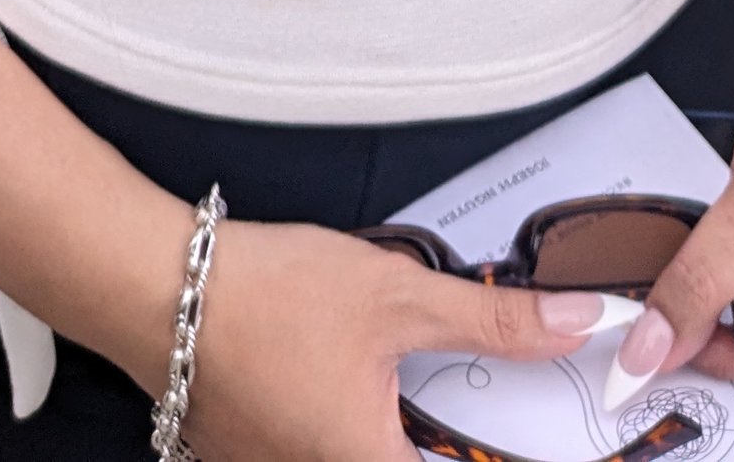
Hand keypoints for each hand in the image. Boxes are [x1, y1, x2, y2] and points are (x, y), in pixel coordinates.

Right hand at [183, 218, 607, 461]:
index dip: (500, 455)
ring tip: (418, 395)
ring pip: (368, 460)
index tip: (547, 433)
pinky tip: (354, 386)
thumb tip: (576, 323)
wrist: (157, 288)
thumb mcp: (397, 293)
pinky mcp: (255, 460)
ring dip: (402, 432)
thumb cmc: (267, 292)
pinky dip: (355, 429)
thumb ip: (495, 319)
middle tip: (473, 402)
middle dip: (448, 436)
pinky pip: (323, 454)